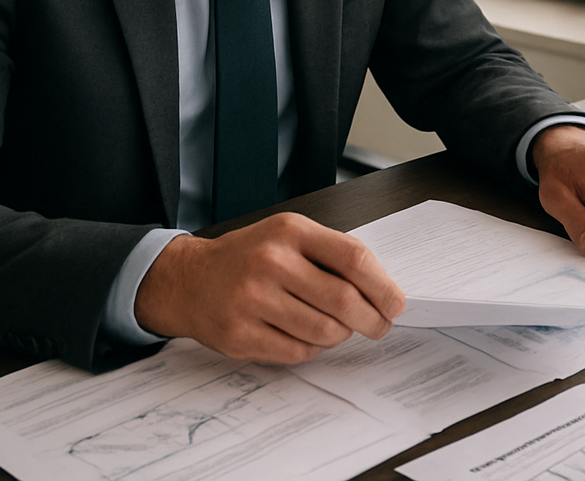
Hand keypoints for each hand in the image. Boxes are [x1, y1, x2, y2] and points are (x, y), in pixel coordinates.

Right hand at [133, 212, 404, 363]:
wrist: (188, 279)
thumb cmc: (248, 257)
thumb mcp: (288, 236)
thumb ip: (331, 254)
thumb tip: (382, 288)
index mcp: (290, 232)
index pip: (353, 258)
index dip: (383, 286)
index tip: (396, 303)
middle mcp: (271, 262)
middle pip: (343, 300)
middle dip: (372, 320)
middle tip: (379, 326)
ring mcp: (253, 300)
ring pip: (324, 331)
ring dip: (340, 335)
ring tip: (336, 328)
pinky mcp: (240, 334)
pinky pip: (297, 352)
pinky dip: (311, 348)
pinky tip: (303, 334)